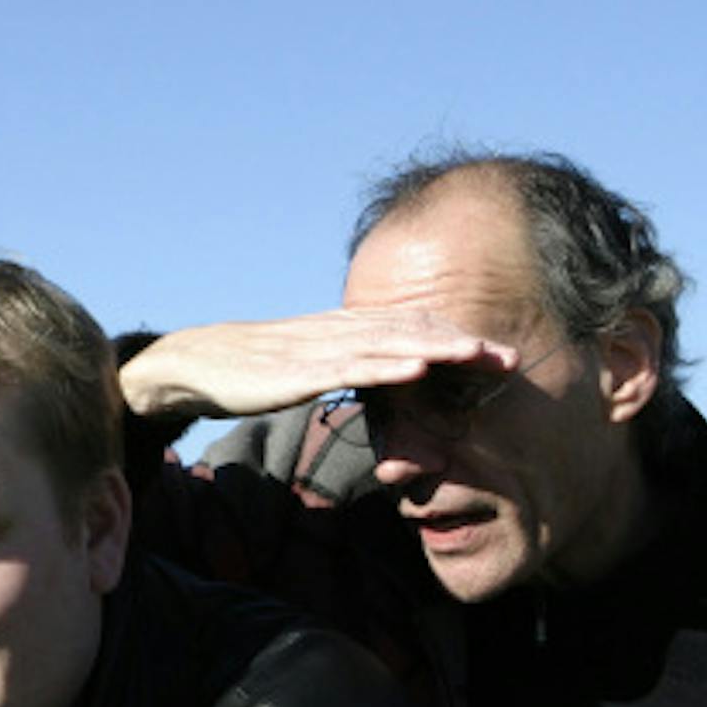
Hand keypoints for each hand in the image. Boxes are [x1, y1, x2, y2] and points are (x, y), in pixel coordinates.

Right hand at [119, 309, 517, 419]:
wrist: (195, 363)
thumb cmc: (251, 370)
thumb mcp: (308, 365)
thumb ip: (345, 366)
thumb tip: (382, 379)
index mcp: (345, 330)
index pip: (410, 327)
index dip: (455, 337)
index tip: (497, 354)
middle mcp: (340, 331)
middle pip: (412, 330)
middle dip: (463, 342)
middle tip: (510, 355)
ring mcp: (320, 349)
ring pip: (389, 344)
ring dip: (437, 348)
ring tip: (479, 353)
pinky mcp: (299, 372)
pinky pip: (351, 367)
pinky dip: (387, 366)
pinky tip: (416, 369)